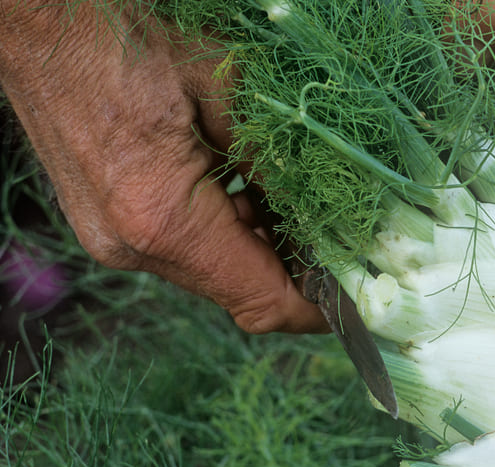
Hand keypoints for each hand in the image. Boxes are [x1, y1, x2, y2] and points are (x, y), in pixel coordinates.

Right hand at [0, 3, 326, 333]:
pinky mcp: (107, 225)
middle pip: (238, 292)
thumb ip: (278, 163)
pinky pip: (184, 251)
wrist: (36, 23)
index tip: (356, 298)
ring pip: (213, 274)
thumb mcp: (228, 91)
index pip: (260, 298)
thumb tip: (326, 213)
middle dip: (295, 273)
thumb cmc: (126, 39)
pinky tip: (248, 196)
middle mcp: (131, 246)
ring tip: (294, 207)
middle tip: (338, 241)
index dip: (317, 308)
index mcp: (164, 219)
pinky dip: (226, 234)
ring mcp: (113, 240)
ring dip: (261, 251)